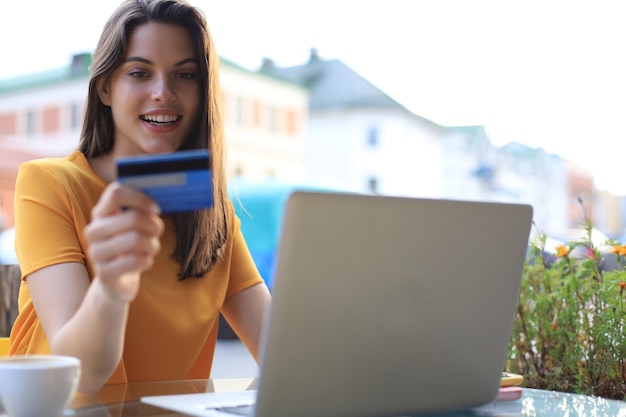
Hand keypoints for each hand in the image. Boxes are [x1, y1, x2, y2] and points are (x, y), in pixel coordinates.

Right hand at [84, 182, 163, 301]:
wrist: (117, 281)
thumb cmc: (131, 247)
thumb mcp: (134, 226)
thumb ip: (142, 211)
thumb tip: (157, 202)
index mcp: (101, 213)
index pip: (116, 193)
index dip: (141, 198)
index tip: (156, 208)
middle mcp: (93, 230)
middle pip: (133, 217)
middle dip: (154, 226)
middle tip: (156, 233)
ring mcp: (95, 252)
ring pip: (136, 239)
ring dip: (153, 245)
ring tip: (151, 248)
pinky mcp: (103, 272)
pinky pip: (136, 261)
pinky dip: (147, 261)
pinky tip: (144, 262)